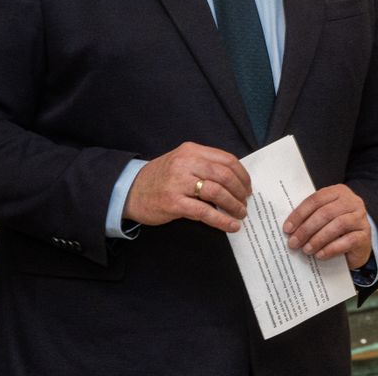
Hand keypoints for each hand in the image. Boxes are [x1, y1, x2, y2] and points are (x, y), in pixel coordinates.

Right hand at [123, 142, 251, 232]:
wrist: (130, 190)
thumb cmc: (160, 178)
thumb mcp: (181, 162)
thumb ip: (204, 165)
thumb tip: (235, 180)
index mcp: (191, 151)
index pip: (226, 159)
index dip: (242, 175)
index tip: (248, 187)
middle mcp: (185, 163)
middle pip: (224, 175)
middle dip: (240, 191)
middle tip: (245, 202)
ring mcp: (178, 182)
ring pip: (217, 192)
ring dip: (234, 205)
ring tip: (240, 214)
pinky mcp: (174, 203)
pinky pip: (205, 212)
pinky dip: (222, 220)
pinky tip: (231, 226)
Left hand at [282, 184, 370, 267]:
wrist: (357, 242)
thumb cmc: (334, 227)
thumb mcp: (322, 217)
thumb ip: (310, 216)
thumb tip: (289, 228)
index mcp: (338, 192)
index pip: (315, 200)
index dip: (299, 214)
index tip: (287, 228)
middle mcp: (352, 202)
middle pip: (325, 213)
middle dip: (306, 229)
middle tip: (294, 242)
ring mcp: (360, 218)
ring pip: (337, 225)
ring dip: (318, 239)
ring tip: (306, 249)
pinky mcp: (365, 235)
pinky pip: (348, 241)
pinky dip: (331, 249)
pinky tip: (320, 255)